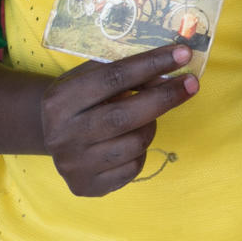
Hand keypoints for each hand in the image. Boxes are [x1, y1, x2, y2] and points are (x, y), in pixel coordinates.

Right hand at [39, 43, 197, 195]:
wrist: (49, 135)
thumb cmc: (80, 98)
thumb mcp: (92, 77)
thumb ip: (127, 73)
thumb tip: (170, 74)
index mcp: (60, 99)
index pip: (113, 77)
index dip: (151, 64)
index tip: (183, 54)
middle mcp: (62, 134)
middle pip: (125, 115)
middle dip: (165, 97)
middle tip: (192, 83)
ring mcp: (73, 164)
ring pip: (134, 143)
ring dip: (150, 126)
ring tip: (144, 117)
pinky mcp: (86, 186)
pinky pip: (133, 167)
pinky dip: (141, 151)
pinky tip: (129, 140)